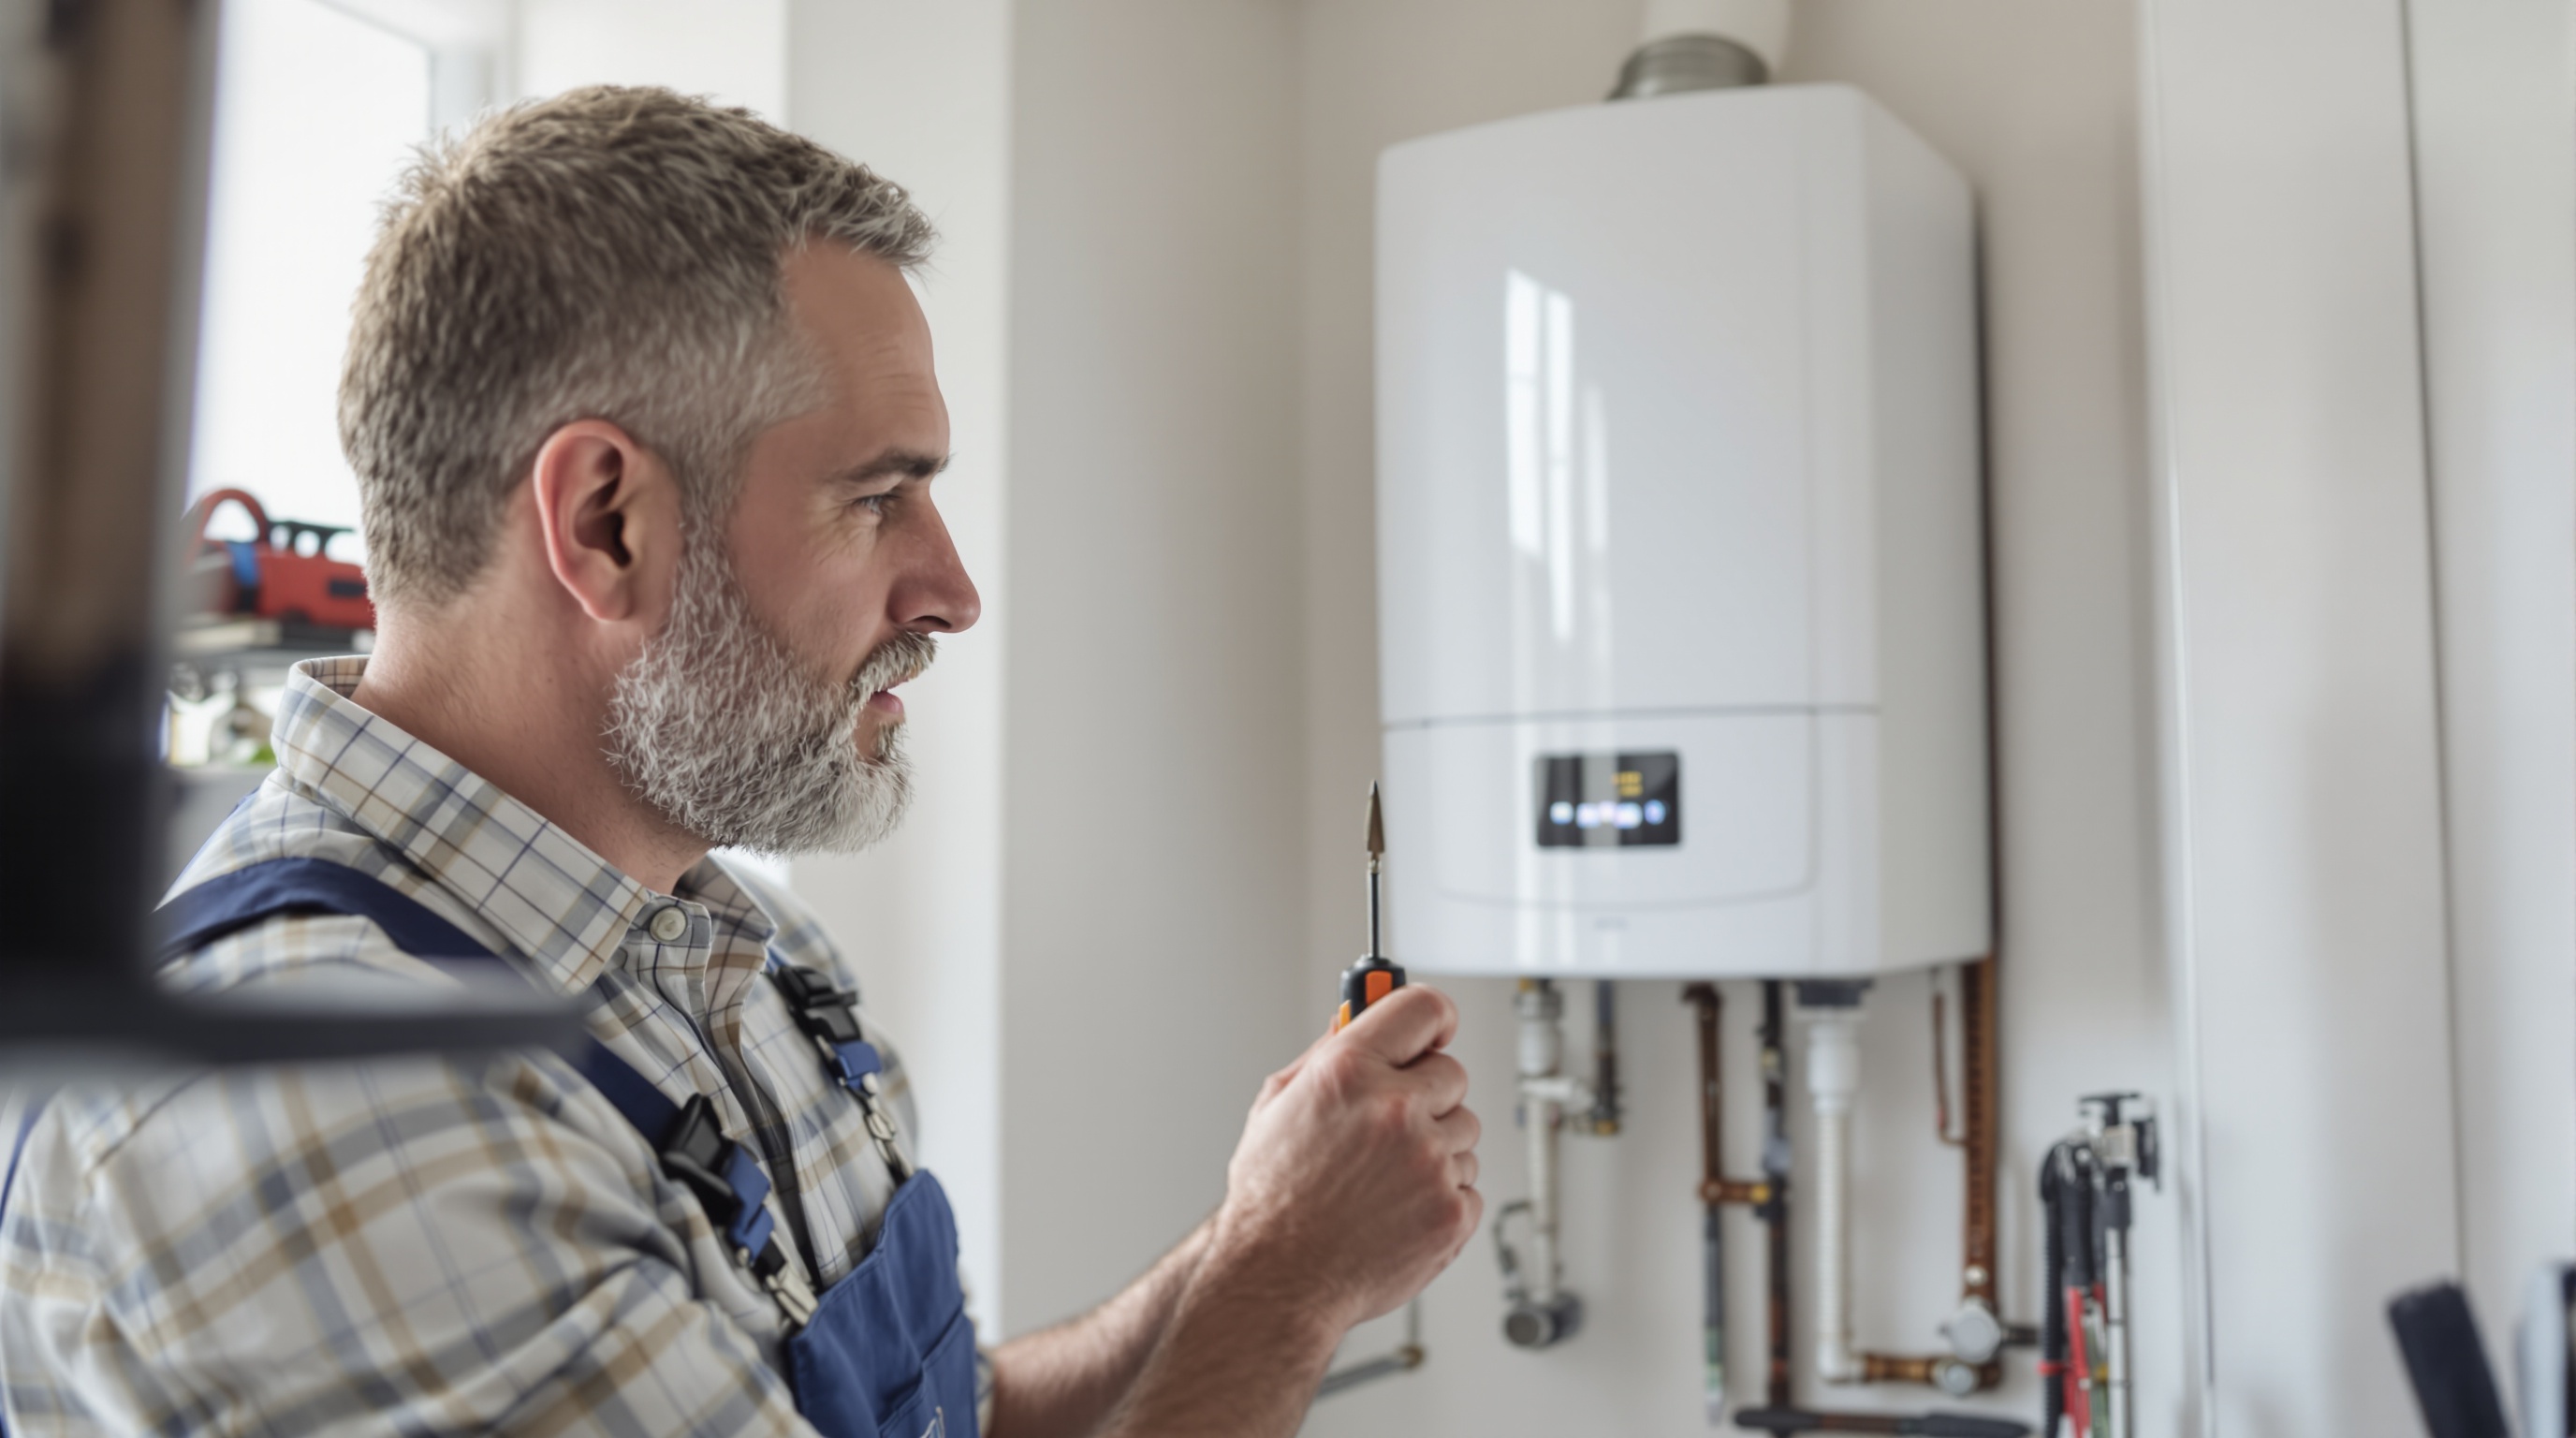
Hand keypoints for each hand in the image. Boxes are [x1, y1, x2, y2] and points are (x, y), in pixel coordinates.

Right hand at [1205, 985, 1481, 1330]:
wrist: (1277, 1279)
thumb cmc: (1272, 1199)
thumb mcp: (1278, 1105)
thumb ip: (1326, 1054)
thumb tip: (1357, 1017)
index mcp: (1349, 1072)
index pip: (1424, 1008)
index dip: (1435, 1017)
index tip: (1436, 1030)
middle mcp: (1394, 1110)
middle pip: (1453, 1073)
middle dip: (1426, 1095)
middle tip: (1389, 1126)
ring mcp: (1429, 1162)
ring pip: (1465, 1132)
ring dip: (1435, 1149)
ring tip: (1382, 1179)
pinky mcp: (1452, 1211)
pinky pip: (1469, 1183)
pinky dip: (1442, 1196)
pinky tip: (1397, 1208)